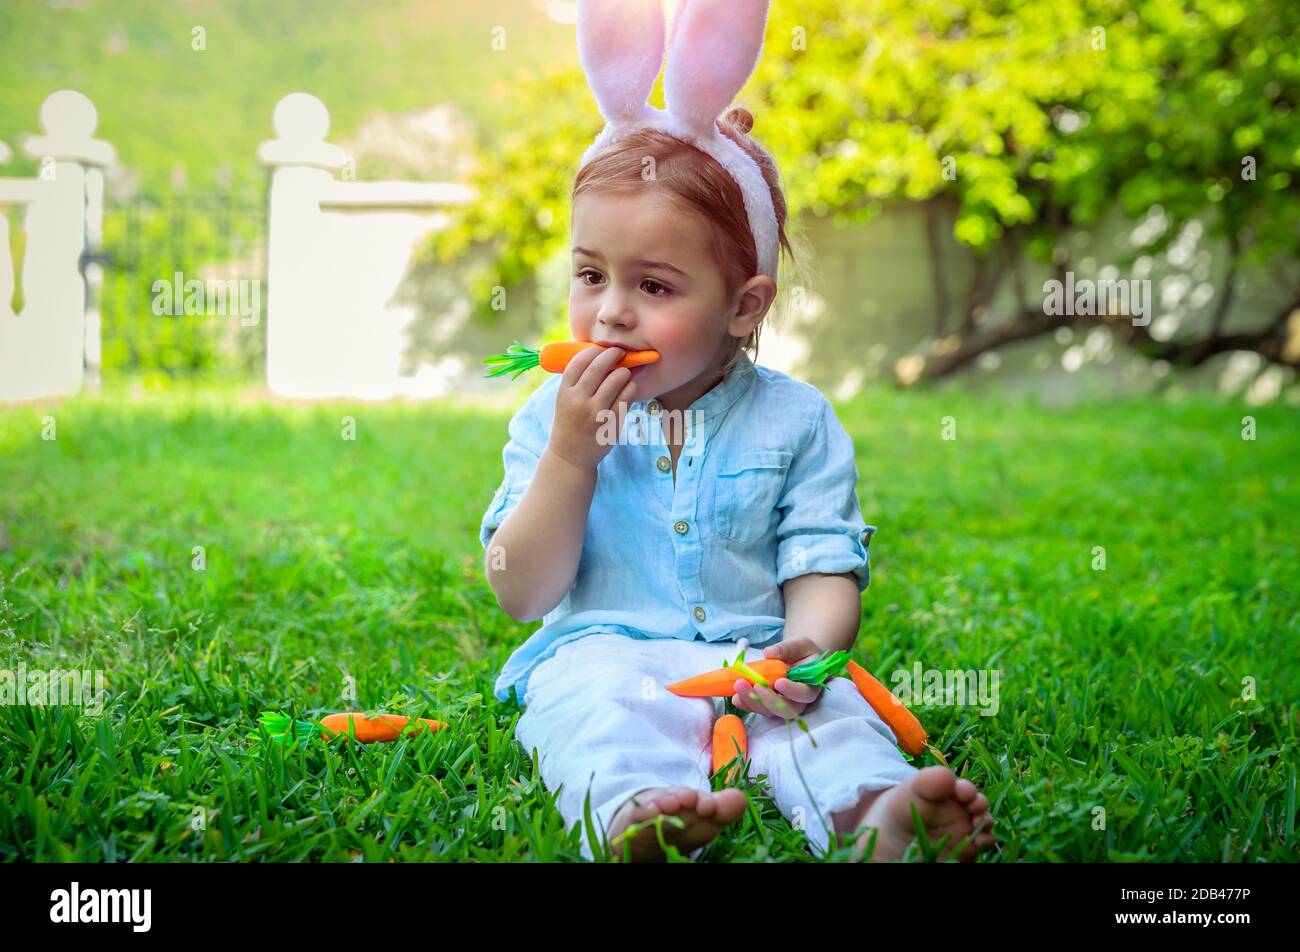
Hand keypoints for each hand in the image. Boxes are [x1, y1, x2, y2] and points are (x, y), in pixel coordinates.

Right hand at [547, 345, 637, 470]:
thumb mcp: (564, 401)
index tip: (601, 349)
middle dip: (612, 354)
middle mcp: (578, 401)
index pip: (578, 362)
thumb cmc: (569, 423)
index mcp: (564, 393)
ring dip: (624, 371)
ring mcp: (595, 412)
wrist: (570, 456)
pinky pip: (626, 397)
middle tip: (620, 352)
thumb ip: (576, 382)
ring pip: (615, 380)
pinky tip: (631, 386)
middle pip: (598, 367)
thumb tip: (597, 356)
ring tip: (625, 372)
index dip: (592, 351)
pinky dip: (631, 387)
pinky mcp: (610, 423)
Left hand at [732, 637, 823, 719]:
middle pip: (786, 709)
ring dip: (753, 701)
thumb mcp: (799, 644)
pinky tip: (735, 697)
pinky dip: (746, 704)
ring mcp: (782, 705)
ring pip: (770, 711)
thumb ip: (787, 648)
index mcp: (811, 686)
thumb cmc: (801, 652)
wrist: (796, 658)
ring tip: (739, 686)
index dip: (792, 691)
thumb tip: (769, 653)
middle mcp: (798, 701)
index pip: (804, 694)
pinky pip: (758, 709)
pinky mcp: (768, 705)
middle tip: (755, 686)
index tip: (779, 682)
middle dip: (768, 700)